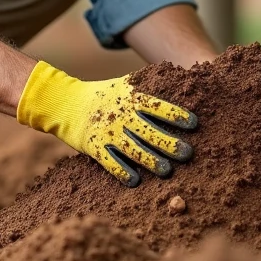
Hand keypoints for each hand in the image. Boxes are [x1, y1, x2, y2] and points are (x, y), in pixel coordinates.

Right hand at [16, 61, 197, 185]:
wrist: (67, 103)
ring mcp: (107, 132)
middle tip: (188, 154)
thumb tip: (181, 79)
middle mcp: (121, 115)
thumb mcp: (125, 85)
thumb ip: (148, 87)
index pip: (158, 106)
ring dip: (151, 161)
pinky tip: (135, 181)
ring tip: (167, 171)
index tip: (194, 124)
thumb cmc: (104, 95)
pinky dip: (122, 171)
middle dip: (169, 143)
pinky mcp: (94, 147)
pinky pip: (110, 162)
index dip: (176, 115)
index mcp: (131, 98)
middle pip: (149, 131)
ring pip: (133, 149)